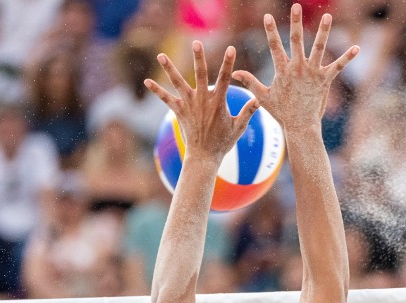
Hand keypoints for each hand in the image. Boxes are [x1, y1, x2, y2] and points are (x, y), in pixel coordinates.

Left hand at [144, 42, 259, 161]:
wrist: (204, 157)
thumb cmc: (223, 143)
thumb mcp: (238, 128)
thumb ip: (248, 112)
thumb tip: (258, 99)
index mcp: (218, 102)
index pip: (225, 78)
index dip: (228, 63)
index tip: (231, 48)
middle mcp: (202, 100)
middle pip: (200, 74)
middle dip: (199, 58)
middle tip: (196, 42)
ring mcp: (189, 105)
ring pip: (178, 83)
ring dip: (169, 69)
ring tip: (161, 55)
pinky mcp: (179, 112)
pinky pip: (166, 99)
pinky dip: (157, 90)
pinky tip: (146, 81)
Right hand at [232, 4, 358, 129]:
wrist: (300, 127)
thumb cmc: (282, 113)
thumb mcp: (263, 96)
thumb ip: (250, 81)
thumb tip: (234, 72)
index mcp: (283, 70)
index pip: (274, 46)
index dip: (270, 31)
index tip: (267, 16)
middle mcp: (298, 68)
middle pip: (296, 40)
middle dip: (295, 22)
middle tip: (296, 6)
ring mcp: (312, 73)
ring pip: (318, 47)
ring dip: (323, 31)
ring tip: (327, 16)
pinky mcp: (325, 80)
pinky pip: (338, 66)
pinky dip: (348, 57)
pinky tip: (357, 47)